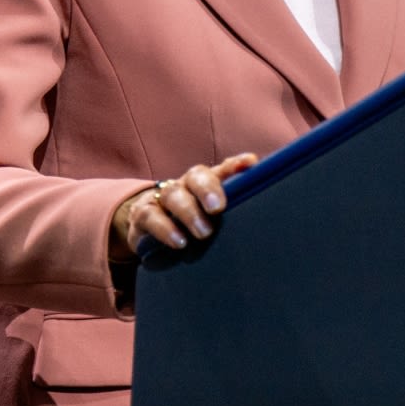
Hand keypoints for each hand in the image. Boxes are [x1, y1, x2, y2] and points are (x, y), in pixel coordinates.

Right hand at [111, 152, 259, 258]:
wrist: (148, 233)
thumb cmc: (192, 223)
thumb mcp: (211, 217)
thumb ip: (234, 206)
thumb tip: (262, 202)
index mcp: (206, 182)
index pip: (223, 168)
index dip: (235, 164)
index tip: (250, 163)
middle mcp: (185, 184)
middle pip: (196, 176)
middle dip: (208, 189)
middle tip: (218, 208)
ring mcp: (162, 198)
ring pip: (173, 195)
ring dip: (189, 213)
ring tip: (203, 233)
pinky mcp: (142, 215)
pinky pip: (150, 217)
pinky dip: (165, 229)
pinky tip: (179, 242)